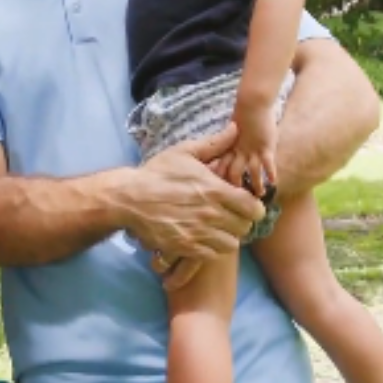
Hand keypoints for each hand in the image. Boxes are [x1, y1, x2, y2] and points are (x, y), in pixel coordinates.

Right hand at [123, 124, 263, 288]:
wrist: (129, 198)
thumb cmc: (157, 173)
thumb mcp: (184, 152)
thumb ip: (214, 143)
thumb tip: (236, 128)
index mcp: (215, 190)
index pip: (254, 208)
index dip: (253, 207)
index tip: (246, 205)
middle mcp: (211, 214)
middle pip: (245, 227)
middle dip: (241, 221)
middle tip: (230, 216)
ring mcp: (198, 233)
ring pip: (231, 244)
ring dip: (227, 236)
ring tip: (218, 228)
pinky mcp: (186, 248)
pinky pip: (213, 254)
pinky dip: (212, 248)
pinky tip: (203, 237)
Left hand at [222, 103, 277, 198]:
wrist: (252, 103)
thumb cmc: (243, 116)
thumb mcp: (233, 133)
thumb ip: (232, 146)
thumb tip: (231, 158)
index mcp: (228, 149)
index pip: (221, 168)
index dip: (222, 180)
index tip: (222, 193)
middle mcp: (238, 151)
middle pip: (233, 174)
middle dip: (237, 188)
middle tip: (240, 200)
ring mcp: (252, 150)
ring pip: (251, 172)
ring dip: (256, 185)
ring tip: (261, 195)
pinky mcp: (265, 147)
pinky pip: (268, 163)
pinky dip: (270, 174)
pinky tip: (274, 183)